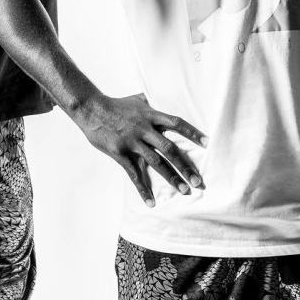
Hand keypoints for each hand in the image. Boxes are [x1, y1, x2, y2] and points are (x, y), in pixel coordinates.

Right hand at [72, 93, 207, 206]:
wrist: (91, 109)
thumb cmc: (115, 104)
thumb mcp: (136, 99)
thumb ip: (151, 102)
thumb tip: (162, 98)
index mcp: (150, 114)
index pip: (176, 123)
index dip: (192, 133)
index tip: (207, 143)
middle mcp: (144, 128)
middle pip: (170, 148)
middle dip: (185, 165)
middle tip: (199, 181)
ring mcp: (132, 141)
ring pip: (156, 162)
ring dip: (171, 177)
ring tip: (184, 190)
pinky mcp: (120, 152)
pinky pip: (134, 173)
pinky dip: (143, 189)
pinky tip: (151, 201)